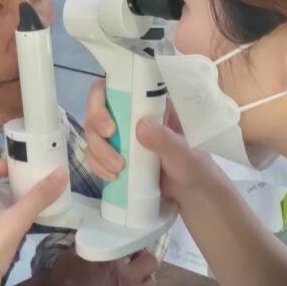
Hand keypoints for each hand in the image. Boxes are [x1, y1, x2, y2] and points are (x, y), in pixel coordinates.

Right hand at [45, 249, 158, 285]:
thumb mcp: (68, 258)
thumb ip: (84, 249)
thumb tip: (90, 246)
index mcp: (113, 260)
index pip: (134, 245)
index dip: (131, 246)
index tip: (126, 248)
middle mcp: (129, 277)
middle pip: (151, 262)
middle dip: (144, 259)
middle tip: (134, 261)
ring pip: (151, 283)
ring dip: (144, 278)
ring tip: (133, 280)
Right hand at [85, 81, 224, 206]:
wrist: (193, 195)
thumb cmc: (194, 166)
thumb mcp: (184, 153)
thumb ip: (165, 140)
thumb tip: (140, 126)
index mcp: (148, 105)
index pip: (115, 89)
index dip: (100, 101)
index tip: (109, 126)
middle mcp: (129, 117)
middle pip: (95, 113)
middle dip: (97, 134)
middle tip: (114, 155)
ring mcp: (119, 138)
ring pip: (92, 135)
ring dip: (98, 153)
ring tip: (117, 171)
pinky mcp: (112, 157)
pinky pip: (93, 156)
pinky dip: (97, 167)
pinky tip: (112, 177)